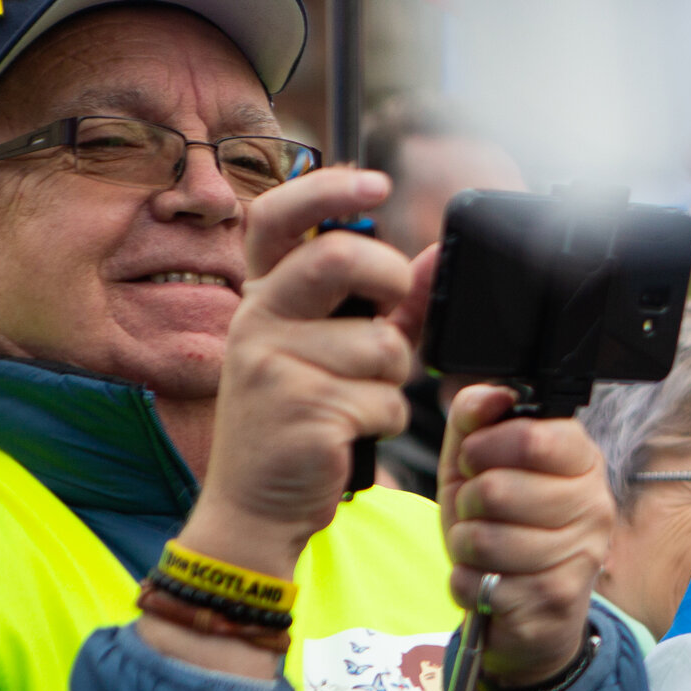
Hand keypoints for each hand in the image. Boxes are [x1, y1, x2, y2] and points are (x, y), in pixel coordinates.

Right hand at [149, 170, 413, 675]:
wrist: (255, 508)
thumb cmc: (299, 423)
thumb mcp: (332, 354)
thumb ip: (386, 308)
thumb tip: (435, 262)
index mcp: (260, 300)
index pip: (276, 219)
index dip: (326, 191)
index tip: (376, 182)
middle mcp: (255, 322)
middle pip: (339, 261)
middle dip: (390, 282)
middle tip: (396, 312)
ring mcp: (273, 366)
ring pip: (382, 346)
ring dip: (392, 380)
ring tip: (355, 403)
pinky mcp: (302, 411)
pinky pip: (384, 399)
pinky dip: (384, 420)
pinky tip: (348, 433)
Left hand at [437, 382, 619, 689]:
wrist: (529, 610)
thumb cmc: (505, 528)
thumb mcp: (480, 467)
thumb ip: (476, 421)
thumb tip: (486, 396)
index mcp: (581, 460)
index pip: (530, 437)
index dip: (484, 448)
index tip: (478, 461)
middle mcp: (594, 504)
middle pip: (497, 490)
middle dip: (468, 504)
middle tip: (482, 514)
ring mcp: (582, 553)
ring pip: (483, 539)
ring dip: (466, 547)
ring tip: (485, 551)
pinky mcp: (558, 598)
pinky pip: (478, 581)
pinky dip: (466, 583)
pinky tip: (489, 583)